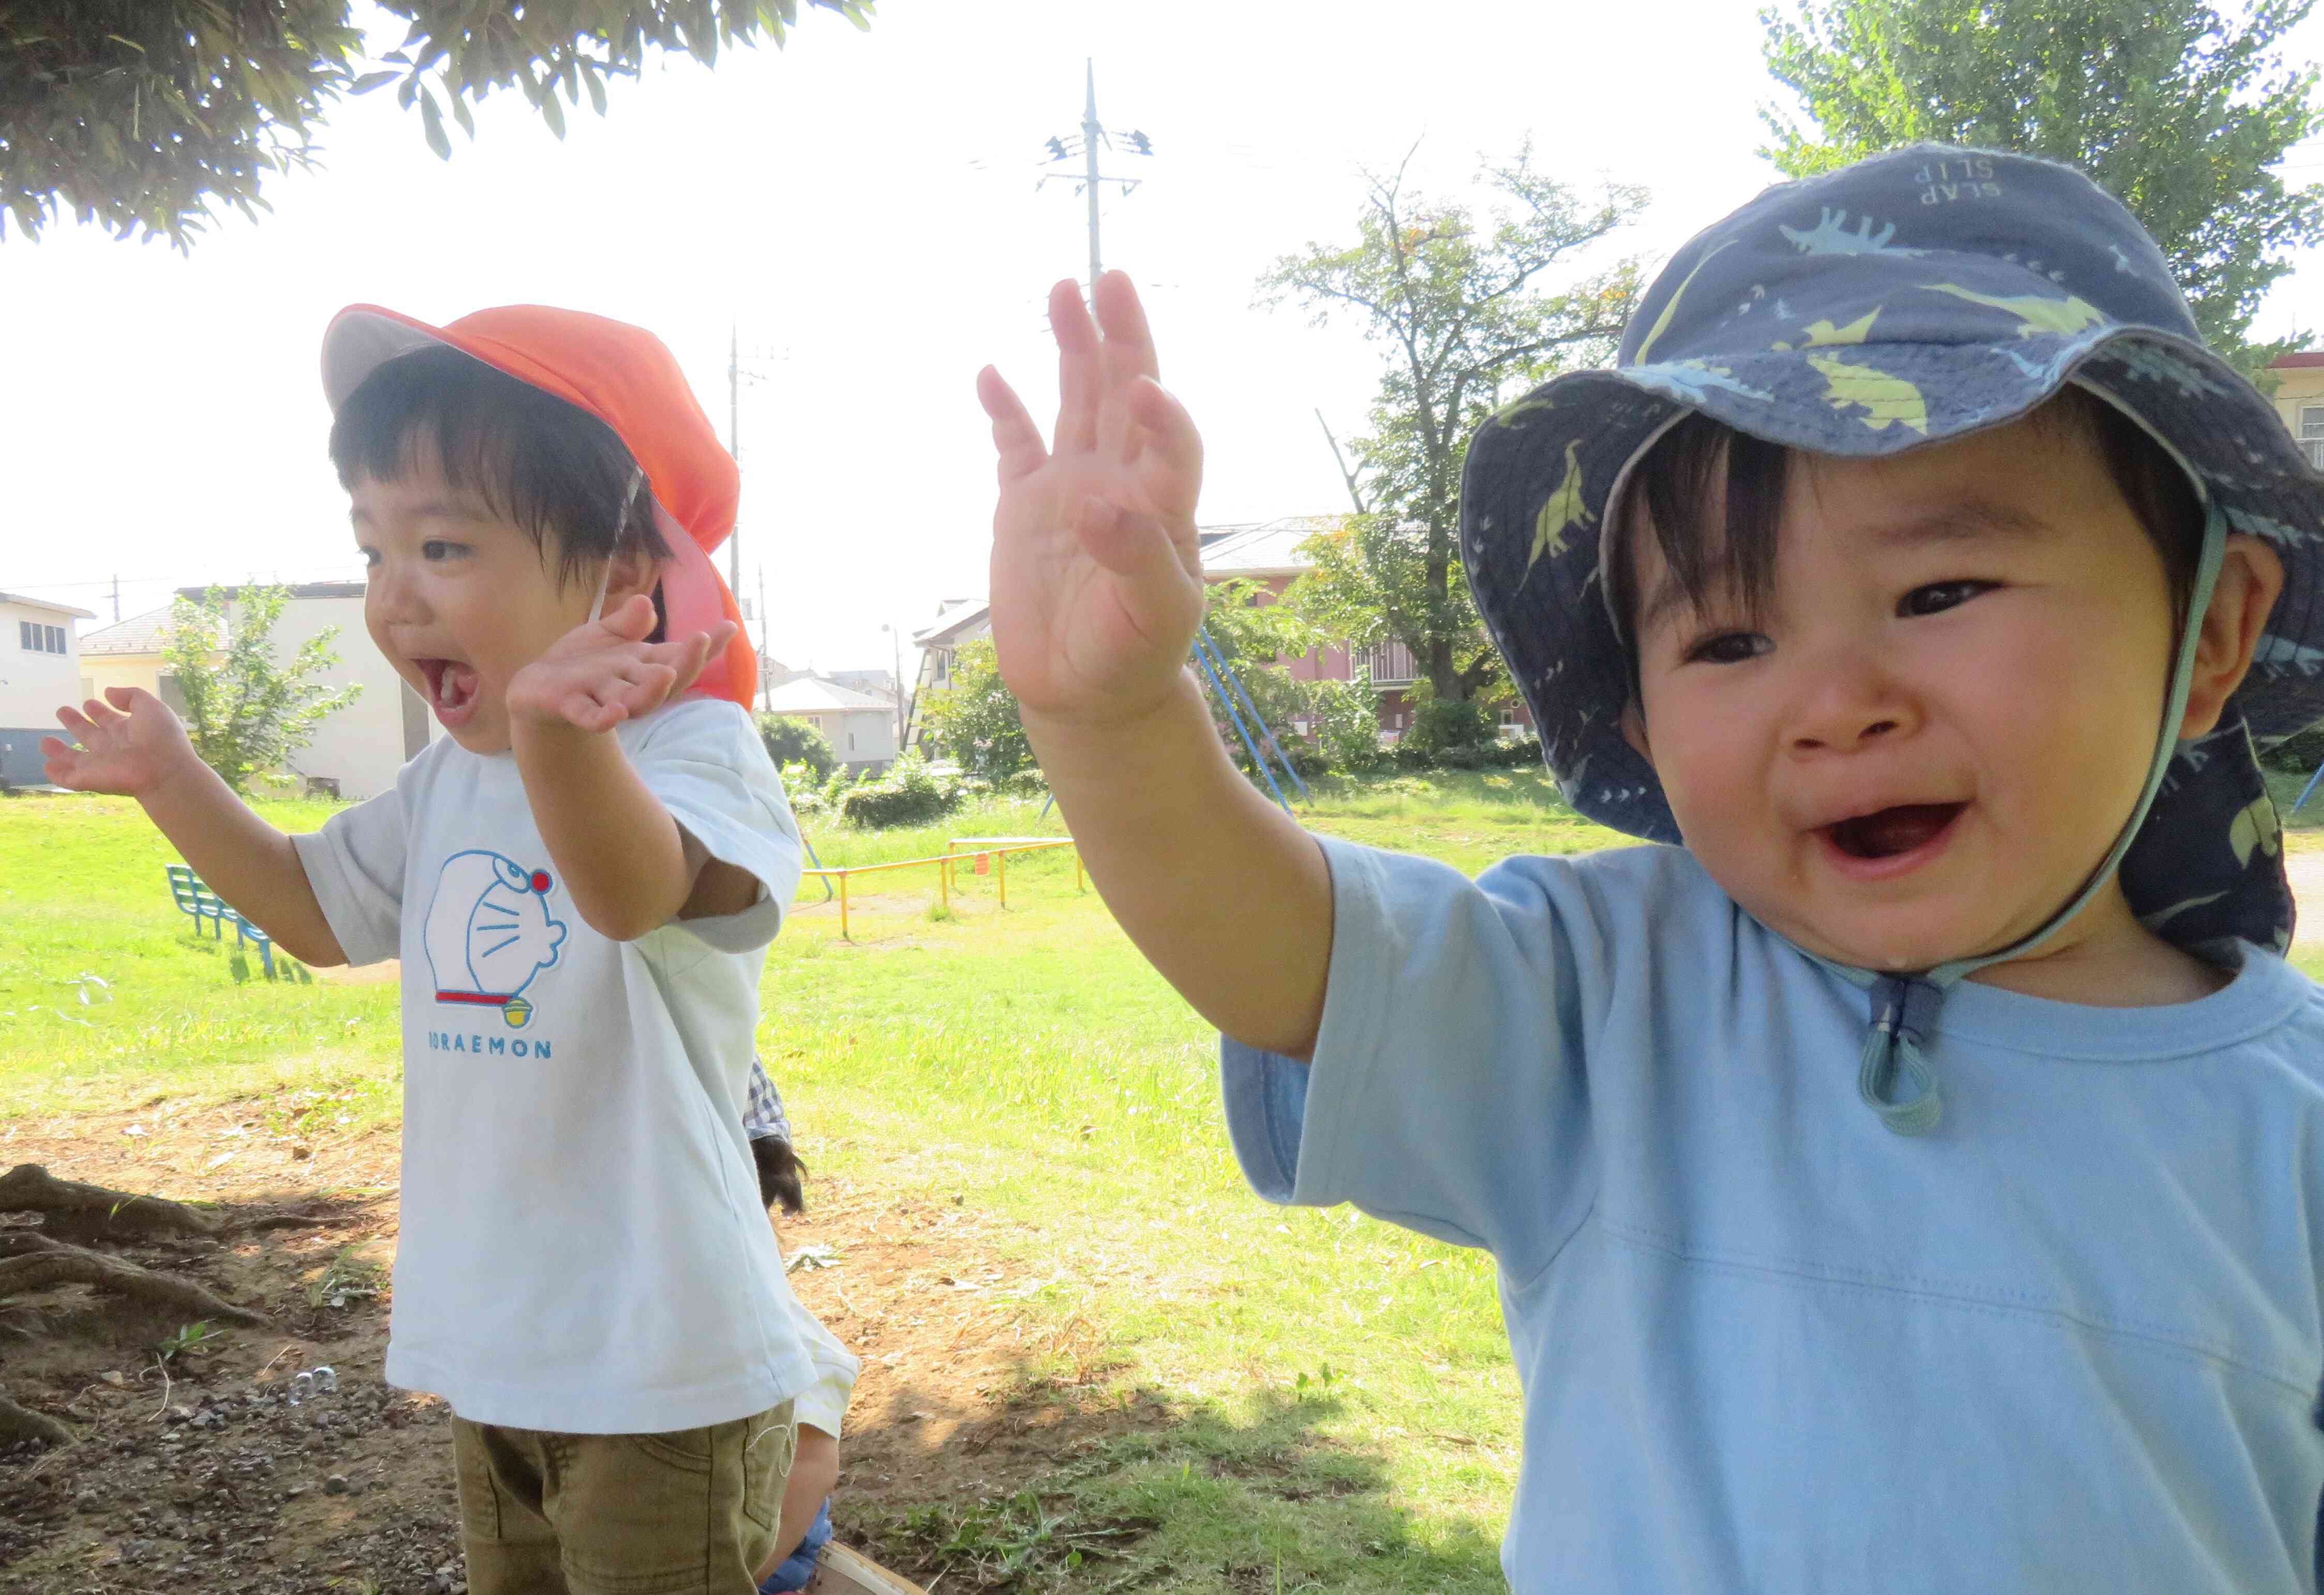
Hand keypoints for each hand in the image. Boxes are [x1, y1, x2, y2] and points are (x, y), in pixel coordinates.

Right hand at [43, 687, 198, 798]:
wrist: (164, 772)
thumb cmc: (161, 738)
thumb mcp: (151, 707)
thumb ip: (130, 696)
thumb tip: (108, 691)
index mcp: (129, 731)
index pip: (109, 719)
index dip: (98, 711)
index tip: (88, 702)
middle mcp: (113, 748)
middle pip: (90, 735)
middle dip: (76, 723)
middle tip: (62, 711)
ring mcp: (100, 765)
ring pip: (76, 758)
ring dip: (60, 751)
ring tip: (45, 742)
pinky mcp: (89, 779)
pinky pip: (69, 778)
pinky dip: (57, 773)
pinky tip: (47, 766)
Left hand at [506, 595, 734, 735]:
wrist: (537, 689)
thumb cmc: (581, 663)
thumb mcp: (606, 636)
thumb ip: (628, 623)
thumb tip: (645, 603)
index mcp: (642, 666)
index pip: (678, 656)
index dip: (705, 647)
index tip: (729, 627)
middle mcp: (629, 685)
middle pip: (666, 680)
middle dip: (686, 663)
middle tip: (701, 640)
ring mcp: (603, 698)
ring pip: (635, 701)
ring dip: (652, 691)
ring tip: (667, 674)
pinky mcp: (571, 706)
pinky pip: (590, 717)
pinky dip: (603, 718)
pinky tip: (615, 714)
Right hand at [978, 272, 1205, 725]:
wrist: (1086, 693)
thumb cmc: (1134, 655)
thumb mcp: (1156, 618)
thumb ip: (1138, 561)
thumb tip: (1098, 508)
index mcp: (1162, 505)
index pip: (1170, 442)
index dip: (1162, 412)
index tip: (1144, 388)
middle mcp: (1120, 481)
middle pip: (1124, 394)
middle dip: (1121, 337)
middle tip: (1111, 279)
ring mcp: (1070, 487)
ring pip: (1075, 401)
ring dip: (1073, 348)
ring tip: (1064, 291)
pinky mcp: (1023, 504)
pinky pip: (1014, 444)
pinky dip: (1005, 409)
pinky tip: (992, 374)